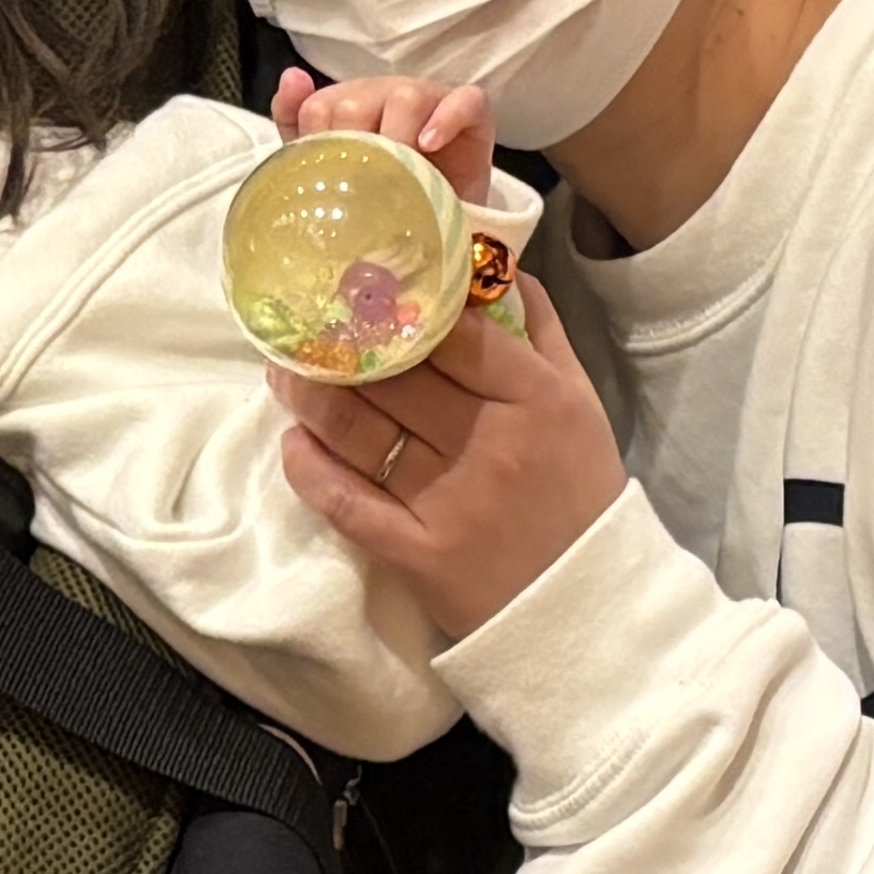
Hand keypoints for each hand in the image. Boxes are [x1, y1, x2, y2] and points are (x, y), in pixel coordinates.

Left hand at [269, 60, 499, 187]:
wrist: (445, 220)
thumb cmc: (388, 194)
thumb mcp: (335, 171)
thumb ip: (299, 130)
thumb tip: (292, 75)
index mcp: (347, 106)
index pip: (317, 109)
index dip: (316, 146)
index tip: (327, 182)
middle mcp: (385, 95)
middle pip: (355, 104)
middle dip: (354, 149)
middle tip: (363, 189)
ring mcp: (430, 99)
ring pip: (405, 98)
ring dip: (397, 139)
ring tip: (401, 175)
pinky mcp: (473, 112)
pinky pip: (465, 100)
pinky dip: (446, 119)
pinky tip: (430, 145)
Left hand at [274, 248, 628, 651]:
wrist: (587, 603)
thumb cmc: (581, 494)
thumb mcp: (580, 405)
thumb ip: (540, 335)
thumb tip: (497, 271)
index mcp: (536, 398)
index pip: (451, 334)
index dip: (396, 307)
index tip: (358, 291)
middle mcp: (490, 442)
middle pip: (394, 377)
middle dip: (338, 347)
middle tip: (304, 329)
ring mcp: (450, 500)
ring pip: (360, 431)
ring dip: (309, 398)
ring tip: (285, 375)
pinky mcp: (418, 553)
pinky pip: (346, 501)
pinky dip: (309, 468)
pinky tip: (293, 442)